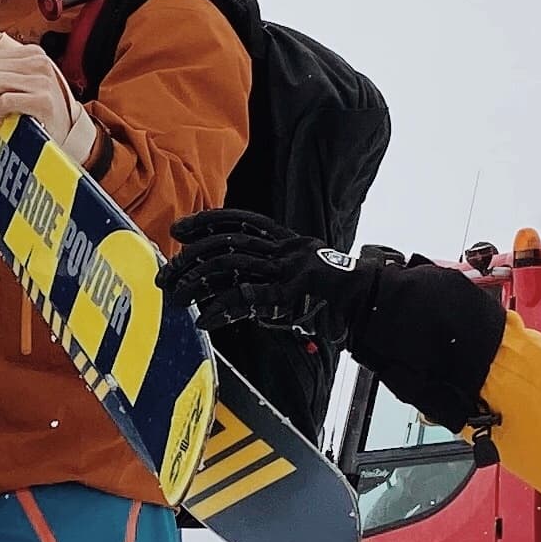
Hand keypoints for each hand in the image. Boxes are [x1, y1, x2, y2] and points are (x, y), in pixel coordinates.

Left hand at [0, 16, 95, 166]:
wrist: (64, 132)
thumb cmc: (40, 106)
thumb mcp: (19, 74)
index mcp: (31, 52)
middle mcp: (38, 62)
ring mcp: (42, 80)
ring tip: (1, 113)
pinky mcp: (43, 100)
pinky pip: (4, 100)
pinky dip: (0, 113)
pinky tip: (7, 118)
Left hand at [168, 212, 507, 429]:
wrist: (375, 309)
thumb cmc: (340, 302)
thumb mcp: (302, 282)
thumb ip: (270, 282)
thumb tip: (233, 295)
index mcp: (289, 240)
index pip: (240, 221)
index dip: (207, 222)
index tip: (179, 230)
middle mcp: (286, 249)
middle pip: (227, 243)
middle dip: (191, 257)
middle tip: (165, 274)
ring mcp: (288, 270)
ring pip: (229, 266)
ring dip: (196, 282)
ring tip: (174, 297)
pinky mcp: (291, 295)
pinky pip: (247, 299)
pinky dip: (221, 309)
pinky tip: (204, 320)